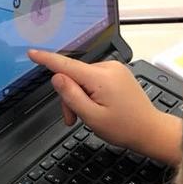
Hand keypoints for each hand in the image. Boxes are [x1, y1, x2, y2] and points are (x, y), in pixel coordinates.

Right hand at [28, 48, 175, 158]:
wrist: (150, 131)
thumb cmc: (125, 128)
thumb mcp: (92, 117)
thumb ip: (71, 95)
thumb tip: (56, 77)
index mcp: (101, 77)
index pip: (66, 65)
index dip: (46, 59)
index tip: (32, 53)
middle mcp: (109, 68)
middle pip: (73, 76)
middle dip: (69, 97)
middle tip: (73, 120)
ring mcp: (115, 70)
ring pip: (82, 79)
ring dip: (79, 97)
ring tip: (88, 117)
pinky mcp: (118, 74)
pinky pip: (94, 79)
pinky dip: (89, 93)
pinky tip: (98, 108)